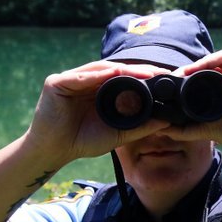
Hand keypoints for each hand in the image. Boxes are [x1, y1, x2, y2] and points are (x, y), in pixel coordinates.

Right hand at [26, 61, 173, 165]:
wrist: (54, 151)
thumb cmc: (83, 141)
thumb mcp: (117, 133)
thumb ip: (139, 126)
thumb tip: (167, 120)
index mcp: (100, 90)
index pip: (125, 79)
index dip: (144, 77)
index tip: (164, 78)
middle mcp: (87, 81)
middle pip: (115, 71)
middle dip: (138, 71)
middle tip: (159, 72)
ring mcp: (71, 79)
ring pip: (101, 70)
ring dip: (123, 70)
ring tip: (143, 72)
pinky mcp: (57, 82)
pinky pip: (80, 76)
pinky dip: (97, 75)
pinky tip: (114, 73)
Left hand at [165, 50, 221, 148]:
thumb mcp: (209, 128)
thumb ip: (187, 129)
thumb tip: (164, 129)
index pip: (206, 69)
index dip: (191, 71)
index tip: (176, 78)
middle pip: (213, 61)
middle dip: (196, 66)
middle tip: (182, 73)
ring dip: (210, 65)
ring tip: (198, 75)